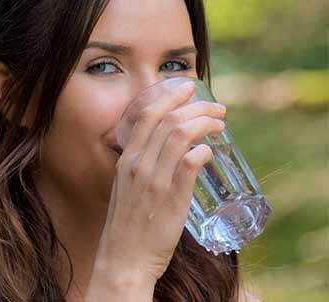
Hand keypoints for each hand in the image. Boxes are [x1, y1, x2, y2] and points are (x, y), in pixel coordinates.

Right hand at [90, 81, 225, 291]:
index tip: (187, 88)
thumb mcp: (124, 187)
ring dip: (205, 124)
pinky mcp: (172, 198)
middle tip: (217, 108)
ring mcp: (155, 180)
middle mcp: (138, 164)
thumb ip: (140, 167)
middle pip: (169, 120)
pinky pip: (191, 163)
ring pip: (181, 135)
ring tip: (220, 125)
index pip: (146, 115)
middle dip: (197, 107)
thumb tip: (166, 153)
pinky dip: (204, 150)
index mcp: (125, 159)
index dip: (168, 96)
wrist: (124, 257)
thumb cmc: (127, 224)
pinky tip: (210, 151)